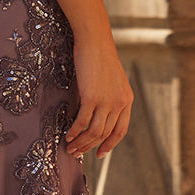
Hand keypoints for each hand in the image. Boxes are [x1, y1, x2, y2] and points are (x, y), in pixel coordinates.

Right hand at [65, 30, 133, 158]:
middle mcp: (119, 103)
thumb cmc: (100, 57)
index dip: (110, 144)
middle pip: (104, 134)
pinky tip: (67, 135)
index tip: (100, 153)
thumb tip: (97, 113)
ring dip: (81, 143)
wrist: (95, 41)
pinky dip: (74, 132)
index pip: (120, 130)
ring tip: (70, 148)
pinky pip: (82, 122)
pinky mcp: (91, 97)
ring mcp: (106, 101)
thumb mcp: (112, 80)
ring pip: (93, 132)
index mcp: (127, 100)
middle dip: (90, 146)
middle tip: (77, 153)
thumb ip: (110, 97)